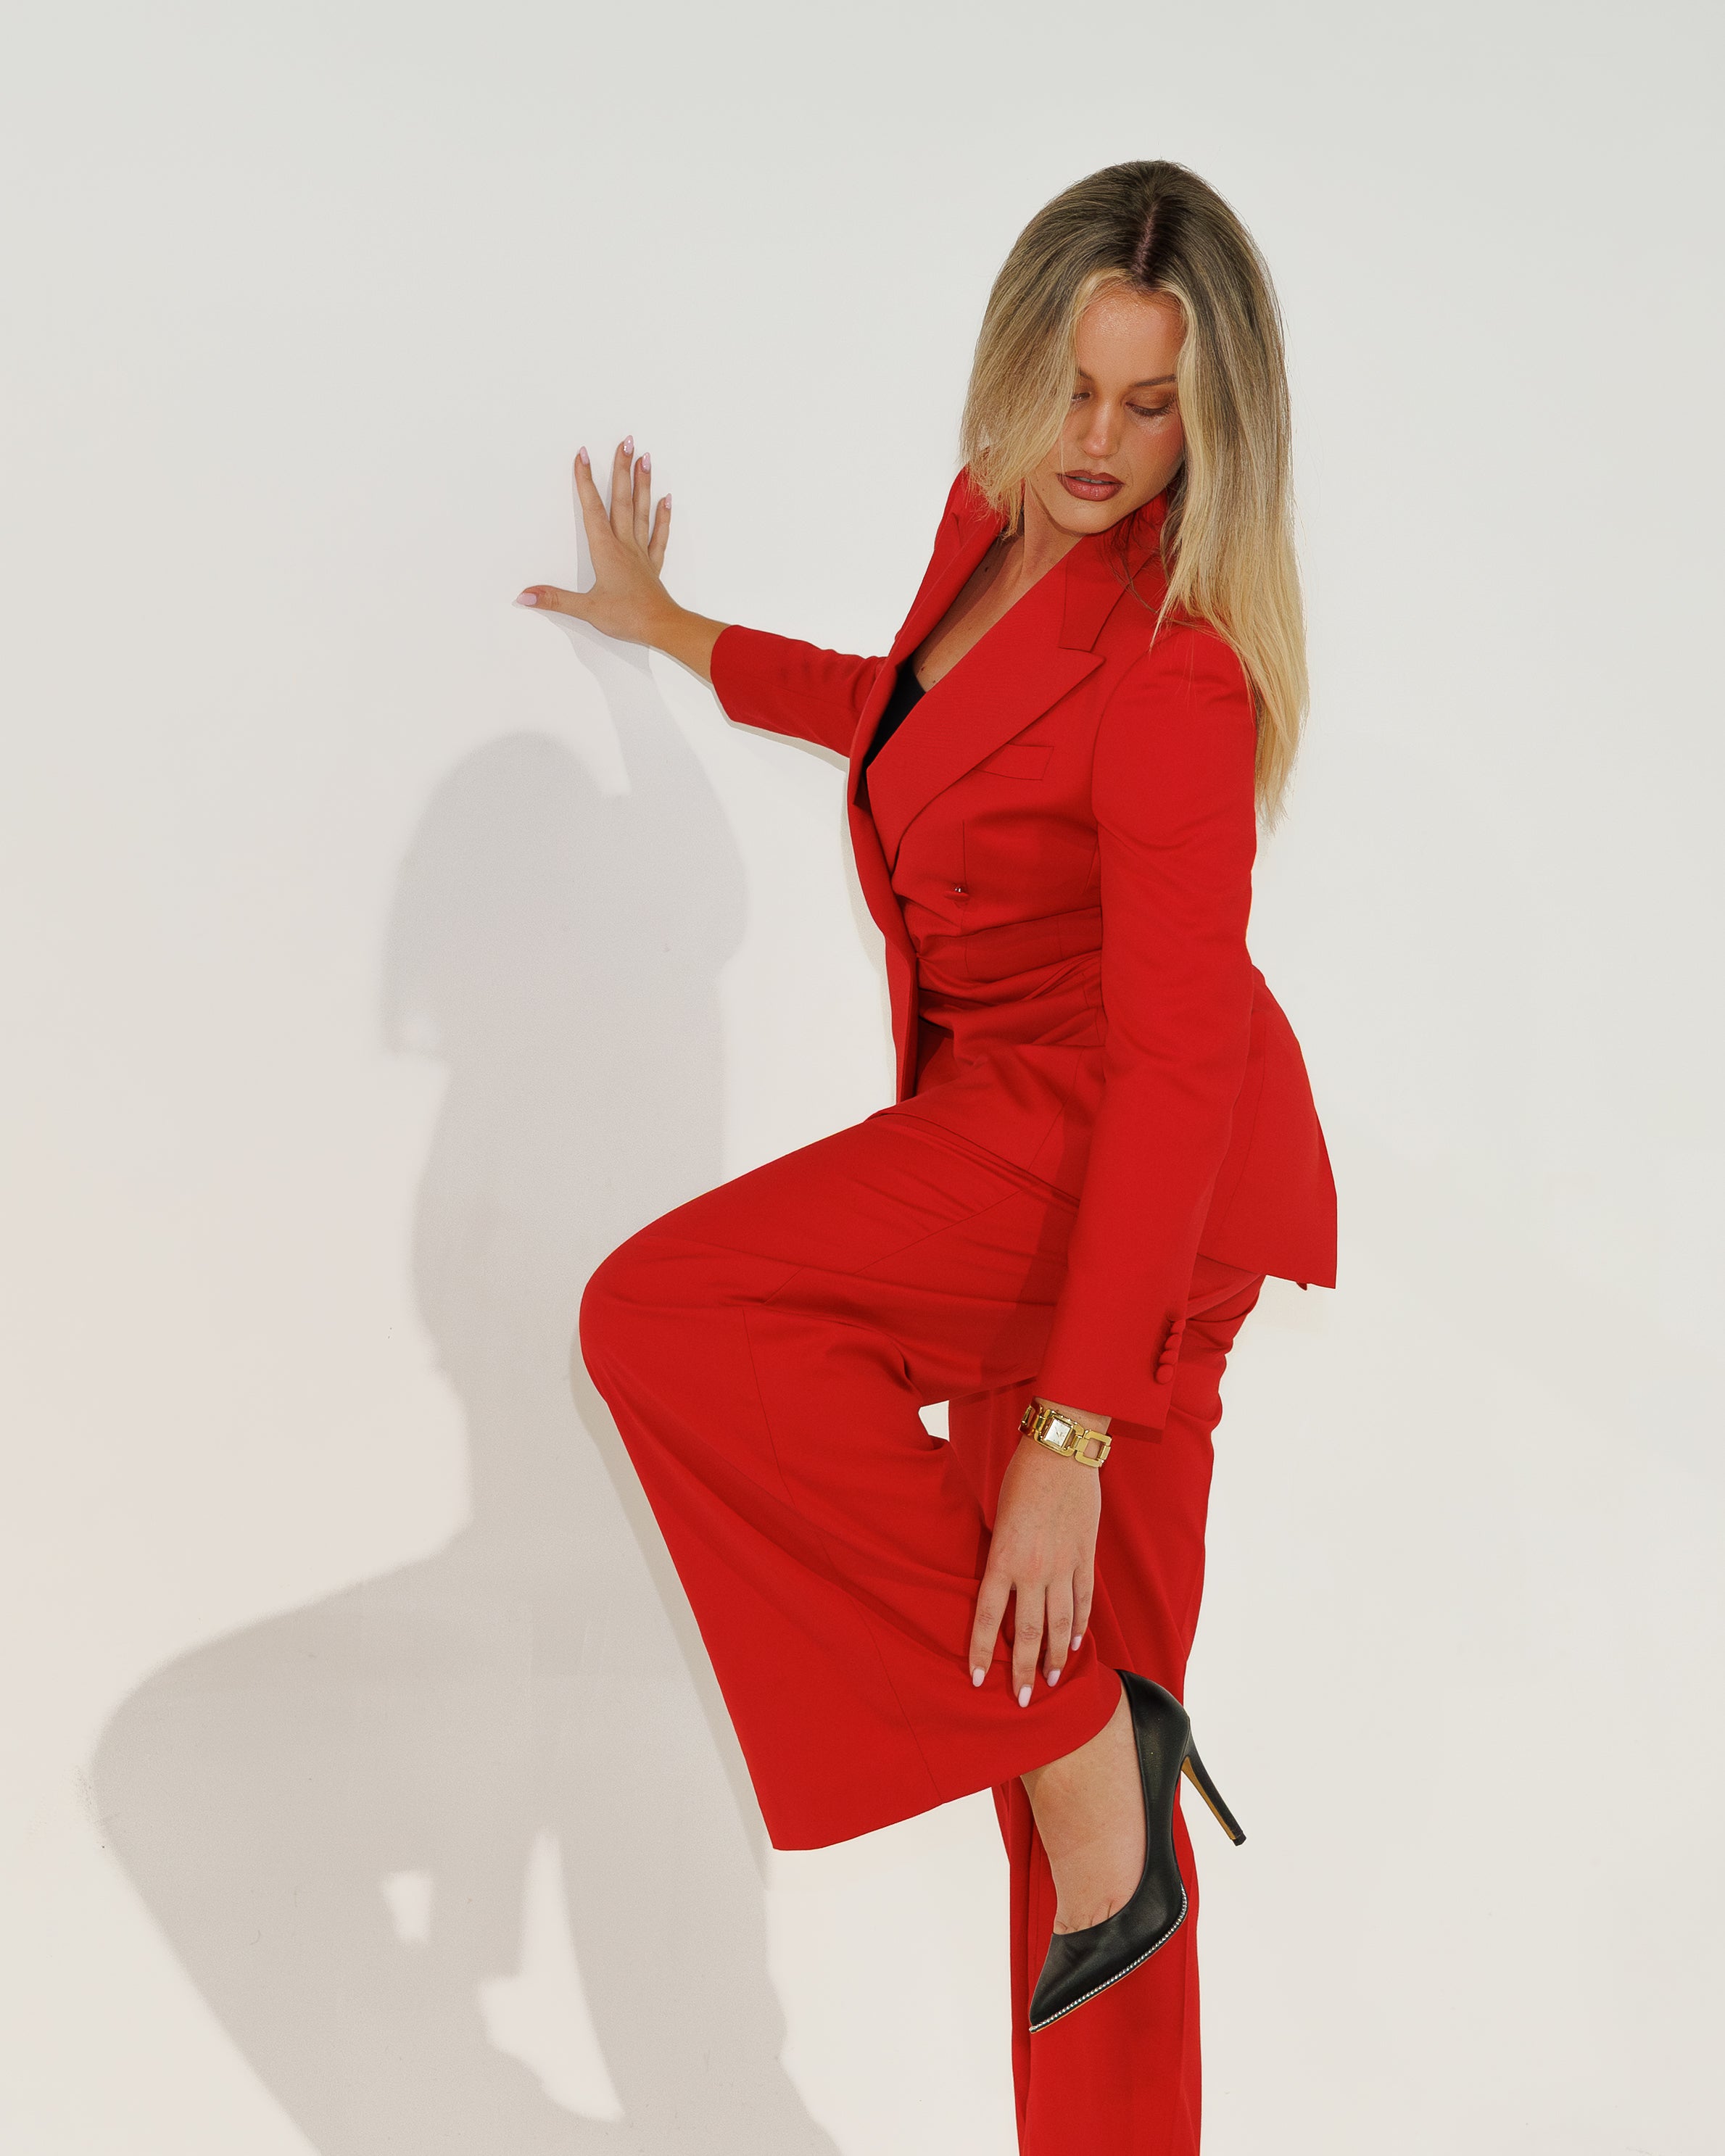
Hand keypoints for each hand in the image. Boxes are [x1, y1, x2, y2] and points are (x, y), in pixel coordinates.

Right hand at [516, 438, 724, 678]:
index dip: (585, 481)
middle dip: (621, 469)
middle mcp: (624, 545)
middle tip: (626, 441)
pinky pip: (658, 535)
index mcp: (606, 550)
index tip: (582, 454)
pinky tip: (665, 499)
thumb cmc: (627, 617)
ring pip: (641, 511)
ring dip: (642, 483)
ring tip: (645, 457)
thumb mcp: (586, 609)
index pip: (592, 509)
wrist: (662, 627)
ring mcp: (640, 553)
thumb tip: (524, 595)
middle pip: (622, 500)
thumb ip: (554, 599)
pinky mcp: (652, 565)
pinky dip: (662, 516)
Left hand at [968, 1432, 1100, 1703]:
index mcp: (1003, 1558)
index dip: (982, 1652)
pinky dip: (1080, 1625)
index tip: (978, 1680)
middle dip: (1023, 1669)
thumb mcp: (999, 1519)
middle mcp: (1033, 1569)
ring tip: (1052, 1681)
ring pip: (1060, 1623)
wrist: (1060, 1453)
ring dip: (1055, 1656)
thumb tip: (1001, 1587)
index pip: (988, 1617)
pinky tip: (1076, 1644)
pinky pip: (1083, 1600)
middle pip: (1027, 1631)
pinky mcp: (1086, 1556)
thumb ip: (1002, 1557)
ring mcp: (1064, 1565)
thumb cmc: (1020, 1479)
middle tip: (1023, 1700)